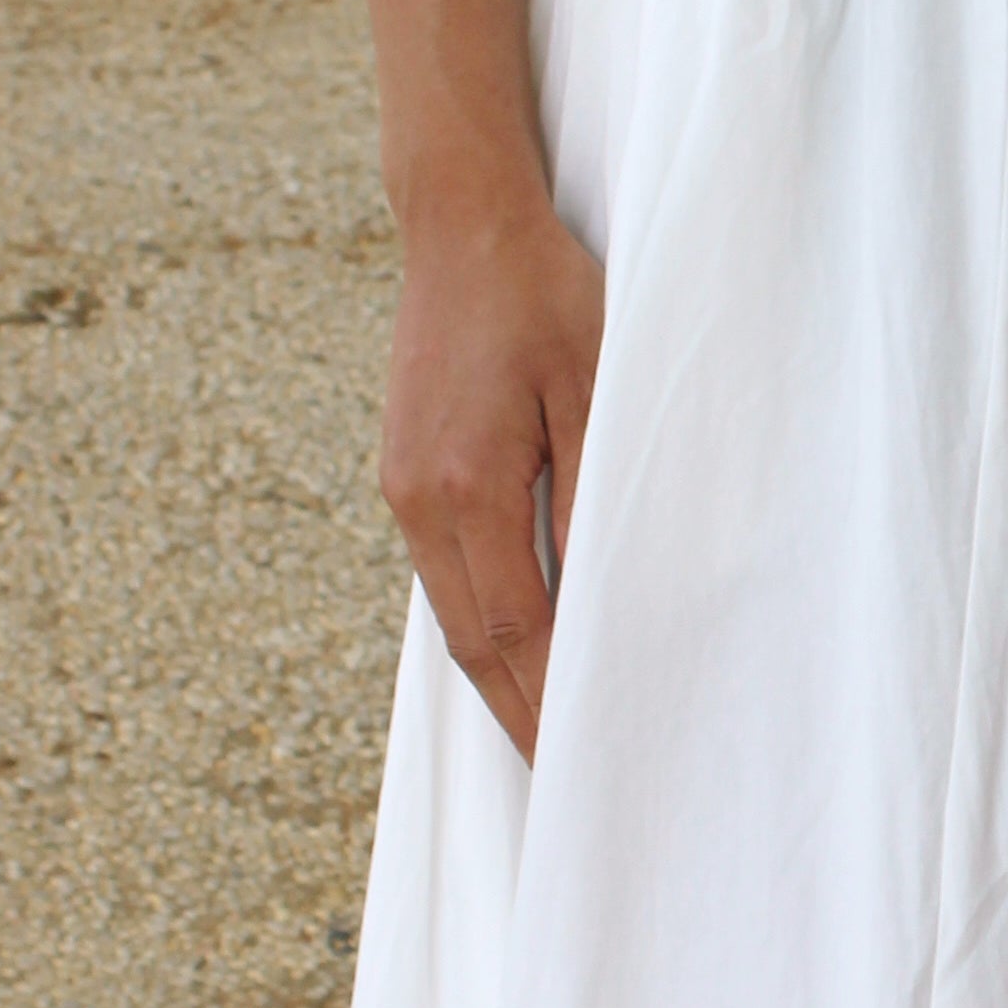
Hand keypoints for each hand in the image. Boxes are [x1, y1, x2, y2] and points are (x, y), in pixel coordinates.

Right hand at [379, 182, 605, 756]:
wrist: (460, 222)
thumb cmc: (543, 291)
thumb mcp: (594, 383)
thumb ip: (596, 493)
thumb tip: (603, 598)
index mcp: (466, 487)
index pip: (514, 633)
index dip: (550, 705)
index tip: (583, 764)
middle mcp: (420, 501)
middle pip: (472, 646)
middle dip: (522, 718)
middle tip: (569, 785)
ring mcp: (403, 490)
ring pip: (454, 617)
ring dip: (501, 678)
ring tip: (550, 735)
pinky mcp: (407, 474)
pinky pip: (447, 576)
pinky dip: (483, 626)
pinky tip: (520, 651)